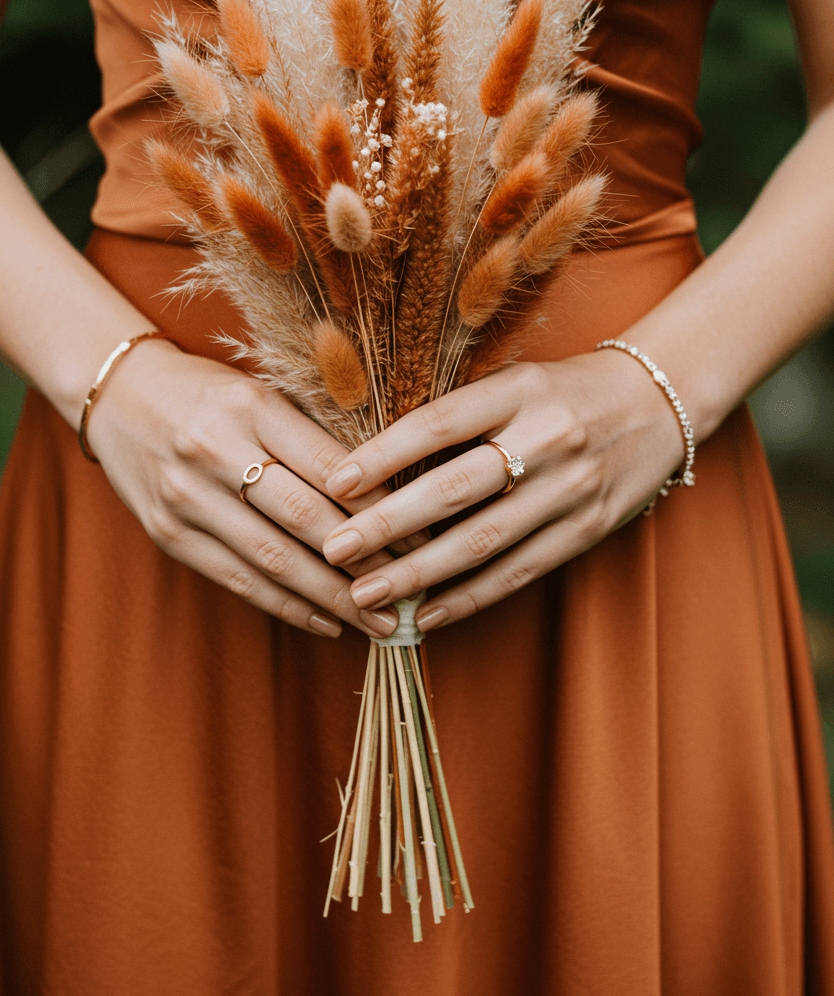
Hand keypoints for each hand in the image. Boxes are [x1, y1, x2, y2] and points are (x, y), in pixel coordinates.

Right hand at [85, 337, 404, 638]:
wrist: (116, 395)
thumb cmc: (207, 392)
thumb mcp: (261, 392)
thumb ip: (314, 437)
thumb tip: (390, 494)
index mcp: (251, 407)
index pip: (332, 468)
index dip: (383, 509)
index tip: (424, 538)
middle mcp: (215, 451)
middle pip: (306, 519)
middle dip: (366, 562)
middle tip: (411, 591)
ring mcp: (187, 497)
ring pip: (274, 559)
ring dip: (333, 598)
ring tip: (378, 621)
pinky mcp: (168, 533)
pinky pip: (237, 579)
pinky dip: (286, 606)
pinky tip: (326, 622)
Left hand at [320, 353, 686, 630]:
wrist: (660, 404)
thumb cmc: (563, 392)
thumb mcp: (514, 381)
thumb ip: (457, 414)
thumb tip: (373, 461)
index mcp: (520, 391)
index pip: (440, 423)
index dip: (384, 454)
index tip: (336, 482)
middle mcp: (547, 439)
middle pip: (455, 489)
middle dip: (389, 524)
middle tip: (335, 549)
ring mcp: (570, 490)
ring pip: (483, 541)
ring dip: (419, 574)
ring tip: (366, 594)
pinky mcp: (587, 530)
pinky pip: (518, 571)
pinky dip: (469, 597)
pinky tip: (426, 614)